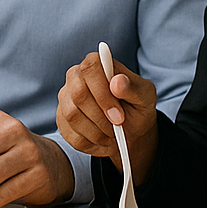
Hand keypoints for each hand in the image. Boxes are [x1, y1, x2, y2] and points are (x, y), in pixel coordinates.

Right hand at [56, 48, 158, 179]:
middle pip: (78, 94)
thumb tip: (117, 81)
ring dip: (97, 132)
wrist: (129, 129)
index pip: (90, 69)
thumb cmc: (136, 106)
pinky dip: (92, 143)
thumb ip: (133, 87)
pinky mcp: (61, 120)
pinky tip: (103, 141)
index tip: (119, 115)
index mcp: (95, 64)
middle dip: (101, 117)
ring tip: (113, 135)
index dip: (103, 94)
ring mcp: (65, 98)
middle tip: (118, 127)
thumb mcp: (145, 97)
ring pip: (72, 116)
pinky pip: (71, 135)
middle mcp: (75, 77)